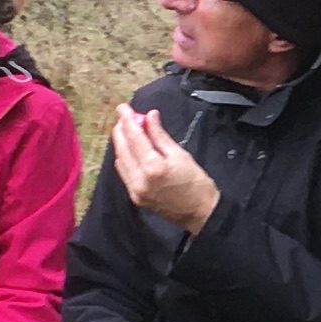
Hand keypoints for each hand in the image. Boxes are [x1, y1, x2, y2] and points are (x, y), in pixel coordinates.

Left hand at [110, 105, 219, 233]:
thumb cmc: (196, 183)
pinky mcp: (135, 197)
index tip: (123, 107)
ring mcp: (135, 190)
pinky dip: (124, 158)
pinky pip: (124, 172)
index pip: (134, 138)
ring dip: (121, 143)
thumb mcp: (180, 155)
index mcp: (153, 167)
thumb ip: (160, 135)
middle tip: (124, 116)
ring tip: (127, 130)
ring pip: (120, 160)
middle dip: (121, 130)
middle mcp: (139, 180)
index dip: (127, 120)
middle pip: (123, 148)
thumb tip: (149, 116)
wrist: (200, 213)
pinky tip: (129, 150)